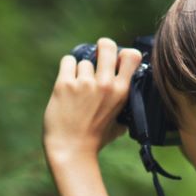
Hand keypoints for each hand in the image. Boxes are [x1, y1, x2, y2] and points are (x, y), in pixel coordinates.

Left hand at [43, 37, 142, 162]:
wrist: (71, 150)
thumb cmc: (95, 139)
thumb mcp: (120, 123)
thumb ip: (125, 107)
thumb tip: (128, 93)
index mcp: (121, 92)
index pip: (131, 56)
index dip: (122, 54)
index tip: (116, 61)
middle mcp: (104, 84)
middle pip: (107, 45)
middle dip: (102, 48)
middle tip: (96, 58)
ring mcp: (84, 83)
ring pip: (84, 60)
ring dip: (80, 71)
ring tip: (78, 88)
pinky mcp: (65, 84)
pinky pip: (68, 61)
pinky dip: (67, 69)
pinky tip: (67, 82)